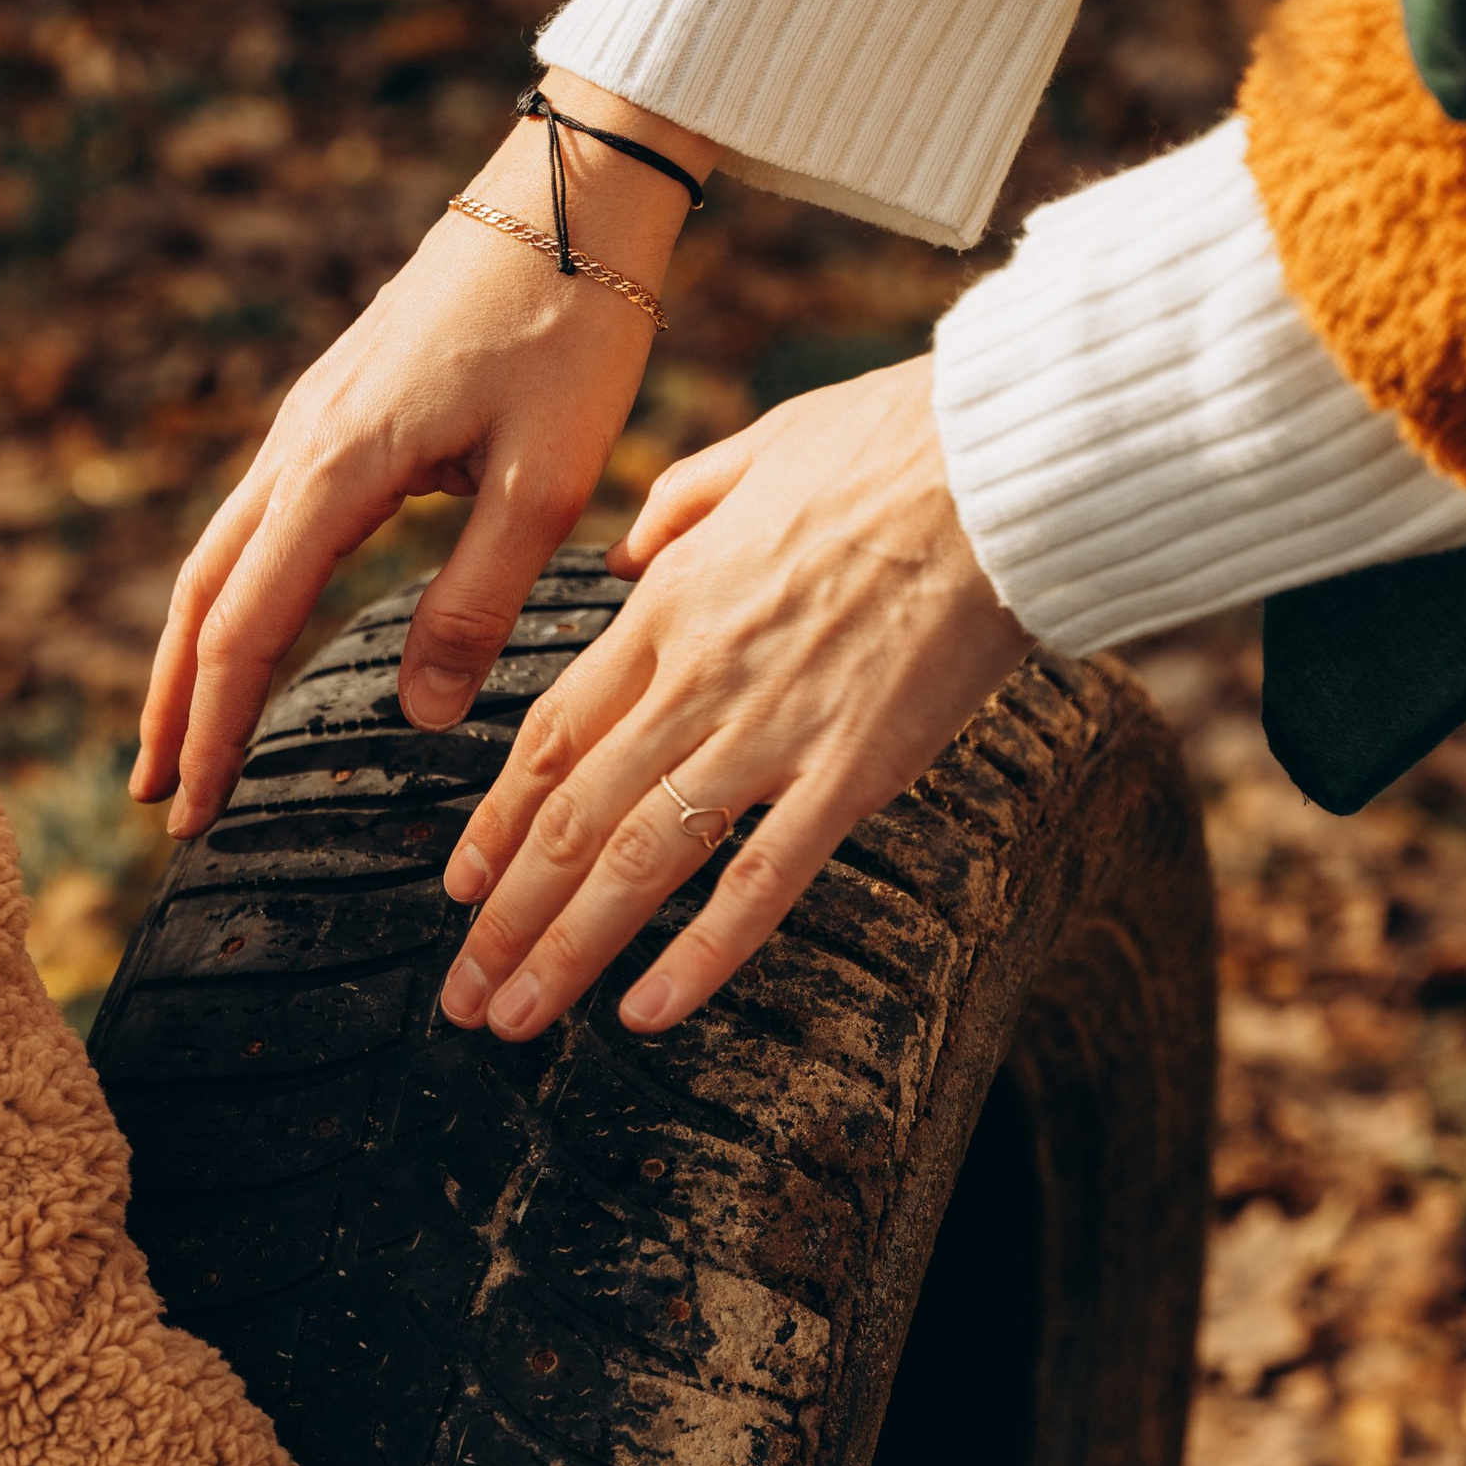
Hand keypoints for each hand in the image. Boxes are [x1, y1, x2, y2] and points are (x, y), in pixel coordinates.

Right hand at [133, 73, 708, 840]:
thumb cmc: (571, 327)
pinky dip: (230, 595)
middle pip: (200, 596)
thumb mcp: (544, 483)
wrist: (573, 190)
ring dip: (189, 654)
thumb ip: (477, 603)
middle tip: (156, 801)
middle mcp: (298, 443)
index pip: (245, 628)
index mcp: (336, 468)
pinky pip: (254, 520)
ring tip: (179, 739)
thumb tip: (423, 717)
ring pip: (217, 555)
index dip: (213, 731)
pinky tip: (243, 634)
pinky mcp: (334, 408)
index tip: (191, 815)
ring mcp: (307, 420)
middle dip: (173, 707)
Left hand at [438, 357, 1029, 1041]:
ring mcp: (771, 731)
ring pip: (638, 861)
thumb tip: (630, 546)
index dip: (497, 823)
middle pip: (572, 818)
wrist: (1004, 463)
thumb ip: (681, 503)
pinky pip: (761, 881)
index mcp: (668, 605)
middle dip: (505, 920)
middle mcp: (697, 679)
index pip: (552, 736)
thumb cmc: (897, 446)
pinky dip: (698, 955)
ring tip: (513, 1019)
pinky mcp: (852, 771)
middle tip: (462, 996)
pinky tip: (646, 1013)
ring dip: (566, 951)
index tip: (462, 885)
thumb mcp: (759, 448)